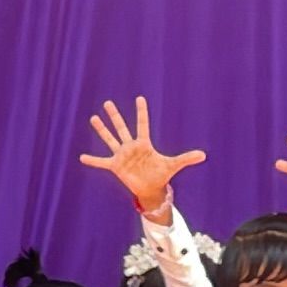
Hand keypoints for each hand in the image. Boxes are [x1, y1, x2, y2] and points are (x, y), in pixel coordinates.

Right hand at [81, 99, 207, 216]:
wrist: (151, 188)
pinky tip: (82, 157)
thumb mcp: (174, 165)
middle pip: (122, 128)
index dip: (141, 112)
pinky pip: (102, 162)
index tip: (140, 98)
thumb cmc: (161, 174)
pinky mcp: (116, 166)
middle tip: (108, 103)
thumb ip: (186, 158)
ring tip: (93, 118)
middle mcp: (131, 146)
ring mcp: (122, 155)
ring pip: (110, 139)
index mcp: (144, 143)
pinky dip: (93, 161)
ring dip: (102, 130)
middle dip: (115, 116)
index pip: (142, 124)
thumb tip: (204, 155)